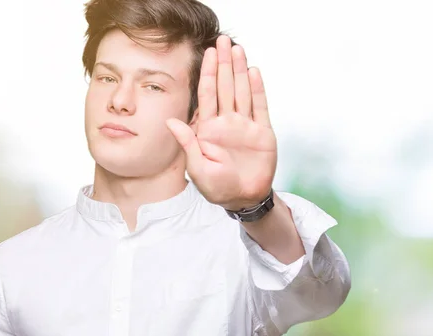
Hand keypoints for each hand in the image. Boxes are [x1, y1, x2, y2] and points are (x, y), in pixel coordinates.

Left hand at [166, 35, 276, 210]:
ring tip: (238, 49)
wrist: (242, 198)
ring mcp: (245, 125)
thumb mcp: (196, 167)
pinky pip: (260, 106)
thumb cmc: (216, 186)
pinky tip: (253, 73)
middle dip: (223, 64)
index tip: (207, 54)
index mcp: (209, 128)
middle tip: (223, 40)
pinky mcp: (262, 132)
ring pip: (241, 92)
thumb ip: (187, 142)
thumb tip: (170, 121)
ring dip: (239, 71)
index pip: (207, 95)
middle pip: (225, 87)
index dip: (207, 74)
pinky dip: (257, 90)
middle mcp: (227, 122)